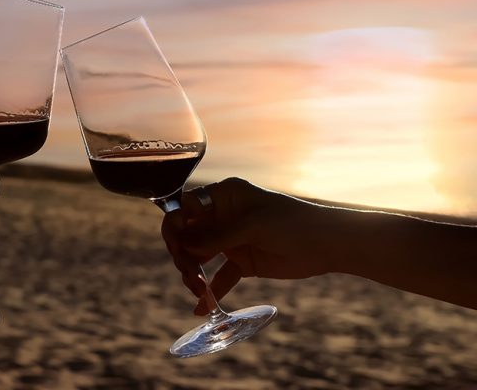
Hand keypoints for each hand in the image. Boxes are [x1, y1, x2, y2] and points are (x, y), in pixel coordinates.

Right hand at [162, 177, 334, 314]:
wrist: (328, 244)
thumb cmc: (292, 222)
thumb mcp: (252, 225)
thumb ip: (217, 235)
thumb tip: (182, 243)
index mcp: (222, 196)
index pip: (185, 209)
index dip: (177, 227)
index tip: (180, 248)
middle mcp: (221, 216)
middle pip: (187, 236)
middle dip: (183, 255)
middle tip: (190, 275)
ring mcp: (230, 240)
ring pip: (198, 257)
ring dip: (193, 274)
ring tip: (199, 291)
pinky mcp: (242, 262)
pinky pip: (219, 277)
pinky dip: (210, 292)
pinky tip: (202, 308)